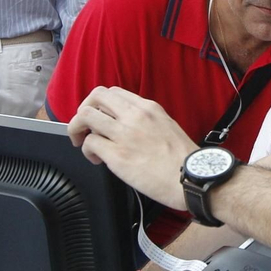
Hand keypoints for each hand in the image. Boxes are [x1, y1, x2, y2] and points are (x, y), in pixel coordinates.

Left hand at [67, 87, 195, 210]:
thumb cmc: (183, 159)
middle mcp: (134, 116)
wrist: (192, 178)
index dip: (99, 104)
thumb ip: (145, 120)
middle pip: (95, 97)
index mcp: (147, 108)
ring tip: (83, 142)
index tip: (99, 116)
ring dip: (78, 129)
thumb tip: (125, 125)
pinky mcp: (117, 155)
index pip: (112, 92)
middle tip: (83, 126)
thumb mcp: (167, 125)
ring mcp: (124, 134)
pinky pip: (90, 142)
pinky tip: (97, 160)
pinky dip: (87, 151)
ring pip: (85, 116)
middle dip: (83, 111)